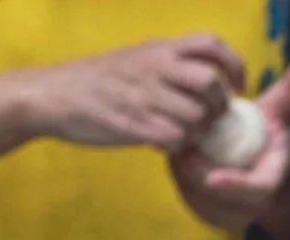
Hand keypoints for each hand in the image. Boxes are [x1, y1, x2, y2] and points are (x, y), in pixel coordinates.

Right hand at [19, 35, 244, 150]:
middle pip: (211, 82)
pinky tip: (166, 143)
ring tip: (185, 133)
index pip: (212, 44)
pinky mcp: (133, 124)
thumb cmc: (100, 80)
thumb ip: (172, 65)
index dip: (234, 65)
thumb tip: (210, 78)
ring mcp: (144, 96)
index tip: (237, 86)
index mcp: (159, 49)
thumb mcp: (137, 58)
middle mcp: (154, 68)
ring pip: (197, 116)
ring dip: (199, 131)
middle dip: (219, 105)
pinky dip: (177, 146)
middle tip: (211, 117)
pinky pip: (175, 139)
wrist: (52, 95)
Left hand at [168, 51, 289, 231]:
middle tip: (184, 138)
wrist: (266, 171)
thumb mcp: (280, 112)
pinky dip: (181, 176)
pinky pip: (186, 195)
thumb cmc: (270, 135)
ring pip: (196, 194)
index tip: (211, 178)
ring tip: (186, 143)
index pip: (253, 191)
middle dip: (195, 168)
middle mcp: (252, 206)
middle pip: (215, 193)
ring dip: (185, 169)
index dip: (233, 186)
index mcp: (270, 182)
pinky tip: (183, 155)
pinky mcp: (209, 216)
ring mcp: (229, 215)